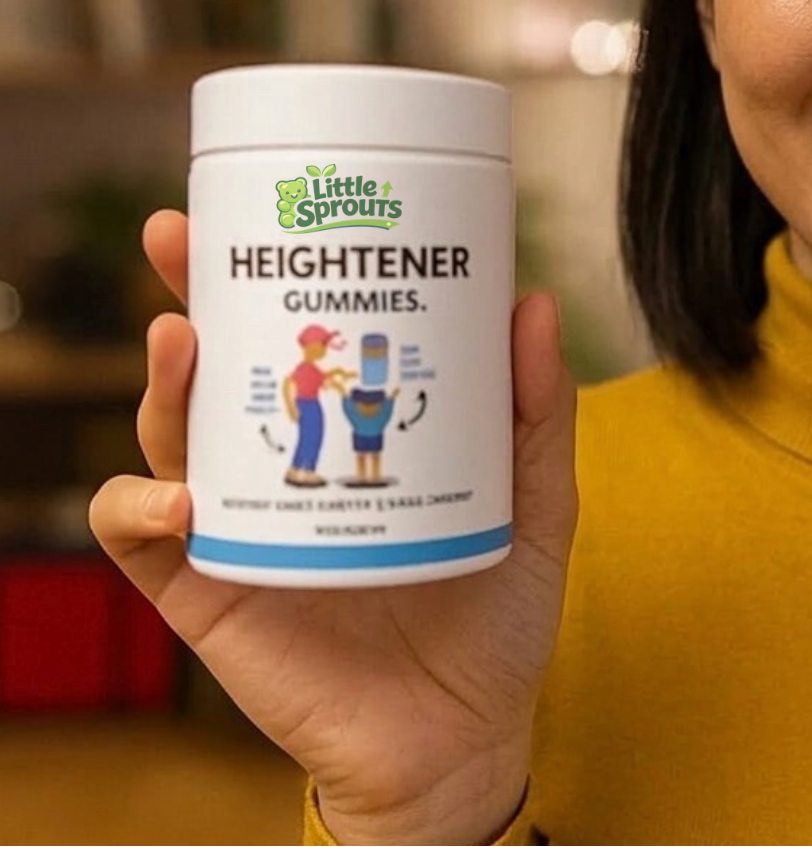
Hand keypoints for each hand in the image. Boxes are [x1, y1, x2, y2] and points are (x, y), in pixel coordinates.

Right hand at [90, 211, 578, 845]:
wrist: (466, 732)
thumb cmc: (495, 609)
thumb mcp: (531, 496)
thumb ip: (534, 409)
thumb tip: (533, 304)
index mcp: (350, 432)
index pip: (300, 336)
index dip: (271, 272)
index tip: (263, 211)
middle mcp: (287, 466)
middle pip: (220, 368)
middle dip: (189, 296)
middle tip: (182, 241)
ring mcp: (244, 524)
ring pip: (172, 439)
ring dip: (163, 387)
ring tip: (184, 342)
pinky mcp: (210, 593)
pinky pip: (146, 541)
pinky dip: (144, 510)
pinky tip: (186, 498)